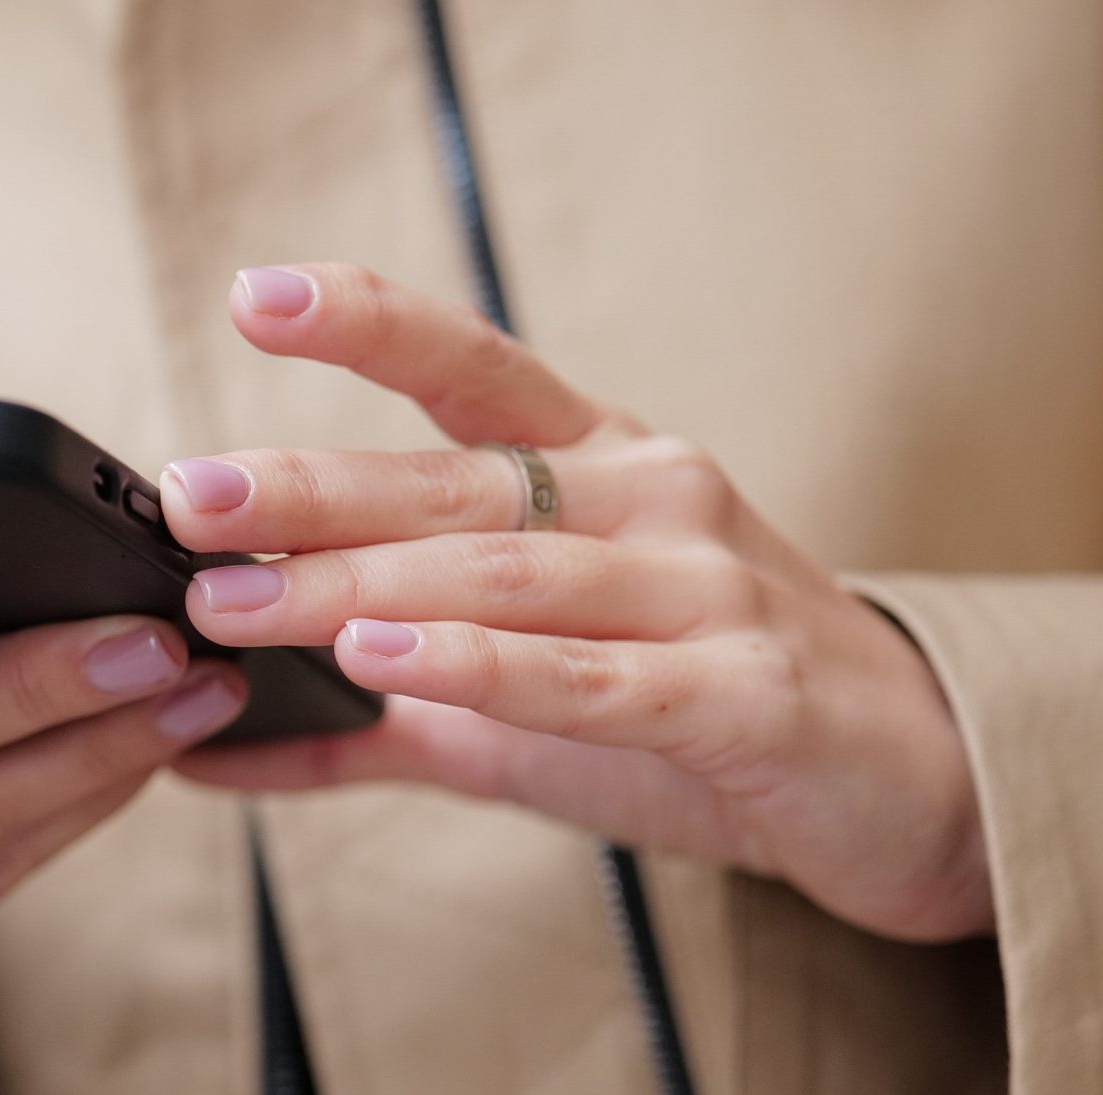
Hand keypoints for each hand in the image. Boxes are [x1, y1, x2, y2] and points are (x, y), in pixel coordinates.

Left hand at [165, 264, 991, 941]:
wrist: (911, 787)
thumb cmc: (712, 717)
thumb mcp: (537, 704)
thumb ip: (380, 717)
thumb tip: (209, 748)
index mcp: (608, 469)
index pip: (477, 370)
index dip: (369, 326)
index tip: (254, 299)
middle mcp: (656, 500)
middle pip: (462, 482)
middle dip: (313, 488)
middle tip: (191, 499)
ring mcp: (707, 588)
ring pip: (510, 573)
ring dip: (361, 586)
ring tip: (241, 602)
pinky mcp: (742, 692)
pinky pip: (592, 676)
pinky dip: (481, 668)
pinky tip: (384, 660)